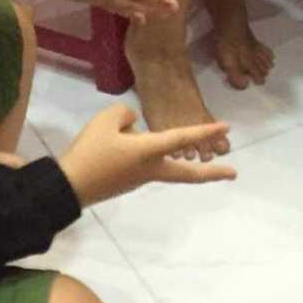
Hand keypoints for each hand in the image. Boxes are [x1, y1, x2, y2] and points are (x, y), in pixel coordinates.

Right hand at [57, 103, 236, 206]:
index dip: (205, 131)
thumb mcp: (106, 120)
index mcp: (149, 151)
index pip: (183, 138)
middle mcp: (151, 169)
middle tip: (234, 174)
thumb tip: (135, 127)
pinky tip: (108, 146)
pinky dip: (132, 150)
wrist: (68, 186)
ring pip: (155, 159)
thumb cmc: (90, 152)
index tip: (227, 128)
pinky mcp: (128, 183)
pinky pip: (138, 161)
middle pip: (188, 173)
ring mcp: (141, 179)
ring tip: (107, 139)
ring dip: (144, 146)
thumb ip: (126, 115)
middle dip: (211, 173)